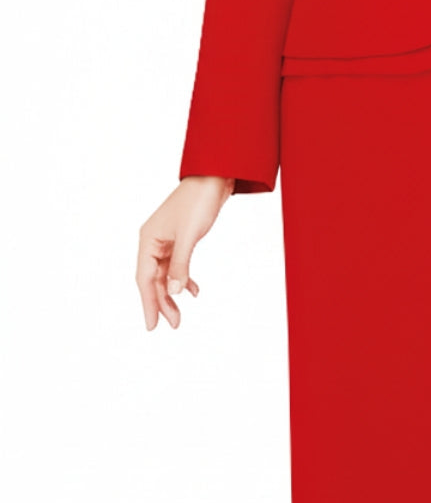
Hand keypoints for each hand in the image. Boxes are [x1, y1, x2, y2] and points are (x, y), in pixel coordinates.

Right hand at [136, 176, 234, 330]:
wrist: (214, 177)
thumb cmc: (198, 201)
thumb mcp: (189, 236)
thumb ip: (180, 265)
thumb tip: (173, 292)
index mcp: (148, 239)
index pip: (144, 278)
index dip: (148, 303)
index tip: (152, 325)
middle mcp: (153, 241)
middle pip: (154, 279)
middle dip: (163, 302)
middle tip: (174, 324)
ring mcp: (166, 240)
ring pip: (165, 274)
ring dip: (172, 293)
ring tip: (180, 314)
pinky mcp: (180, 238)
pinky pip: (177, 265)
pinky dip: (184, 278)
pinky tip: (194, 290)